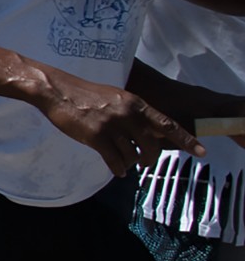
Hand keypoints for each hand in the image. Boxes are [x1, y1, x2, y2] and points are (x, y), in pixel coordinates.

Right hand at [39, 72, 199, 177]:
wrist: (58, 91)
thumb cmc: (86, 96)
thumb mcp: (117, 99)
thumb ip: (135, 114)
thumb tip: (151, 135)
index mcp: (136, 104)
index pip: (168, 125)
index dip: (187, 140)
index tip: (202, 152)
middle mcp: (128, 114)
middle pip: (152, 146)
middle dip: (150, 158)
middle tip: (144, 162)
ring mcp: (112, 126)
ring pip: (132, 156)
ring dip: (129, 163)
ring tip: (121, 162)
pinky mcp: (96, 137)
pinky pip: (114, 161)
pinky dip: (117, 168)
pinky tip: (116, 170)